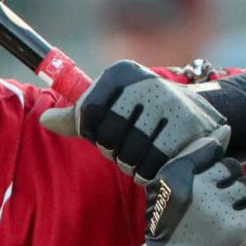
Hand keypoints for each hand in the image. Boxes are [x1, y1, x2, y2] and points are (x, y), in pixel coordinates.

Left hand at [43, 60, 228, 186]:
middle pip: (108, 136)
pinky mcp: (188, 131)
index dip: (93, 132)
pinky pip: (151, 165)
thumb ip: (79, 116)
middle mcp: (146, 83)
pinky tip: (156, 162)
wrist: (200, 113)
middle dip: (114, 150)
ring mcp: (170, 105)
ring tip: (144, 153)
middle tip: (129, 145)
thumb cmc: (143, 111)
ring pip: (129, 154)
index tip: (107, 132)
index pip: (89, 112)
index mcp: (122, 73)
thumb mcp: (112, 104)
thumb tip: (45, 120)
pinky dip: (148, 172)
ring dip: (131, 164)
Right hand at [103, 136, 245, 245]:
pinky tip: (241, 230)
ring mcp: (218, 207)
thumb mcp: (169, 189)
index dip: (214, 170)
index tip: (207, 189)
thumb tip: (226, 131)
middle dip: (231, 187)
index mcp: (175, 175)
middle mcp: (196, 187)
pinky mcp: (237, 226)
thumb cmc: (172, 229)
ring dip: (245, 203)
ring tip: (230, 220)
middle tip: (218, 210)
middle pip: (234, 169)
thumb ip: (195, 159)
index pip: (211, 149)